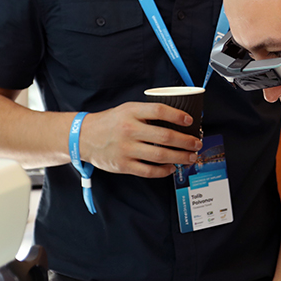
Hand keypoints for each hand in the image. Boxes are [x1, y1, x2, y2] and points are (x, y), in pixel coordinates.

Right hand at [78, 102, 200, 177]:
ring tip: (190, 157)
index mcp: (131, 112)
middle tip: (196, 143)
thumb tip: (175, 119)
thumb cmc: (109, 123)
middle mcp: (129, 130)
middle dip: (186, 141)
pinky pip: (149, 171)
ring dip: (180, 157)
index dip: (177, 115)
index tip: (189, 121)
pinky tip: (171, 168)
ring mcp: (126, 149)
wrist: (83, 137)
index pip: (159, 111)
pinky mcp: (123, 165)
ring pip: (160, 155)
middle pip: (165, 136)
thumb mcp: (126, 109)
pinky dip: (163, 171)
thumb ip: (146, 113)